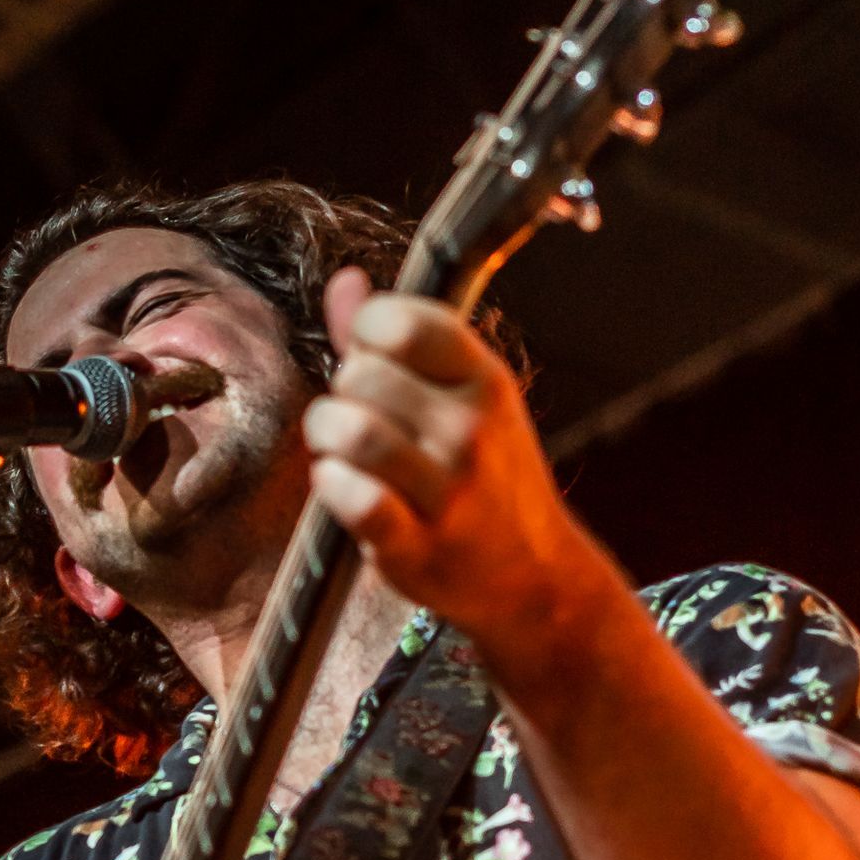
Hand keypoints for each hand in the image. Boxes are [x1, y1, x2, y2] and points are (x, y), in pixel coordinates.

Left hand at [304, 270, 628, 668]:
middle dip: (342, 392)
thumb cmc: (487, 479)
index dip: (366, 333)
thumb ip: (395, 341)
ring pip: (353, 432)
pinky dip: (332, 487)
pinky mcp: (418, 547)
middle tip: (355, 416)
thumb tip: (344, 283)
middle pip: (363, 376)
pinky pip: (356, 500)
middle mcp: (471, 429)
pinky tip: (339, 485)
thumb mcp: (462, 398)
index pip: (405, 322)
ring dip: (328, 436)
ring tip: (339, 450)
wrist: (531, 576)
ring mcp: (448, 491)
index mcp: (484, 379)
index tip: (368, 357)